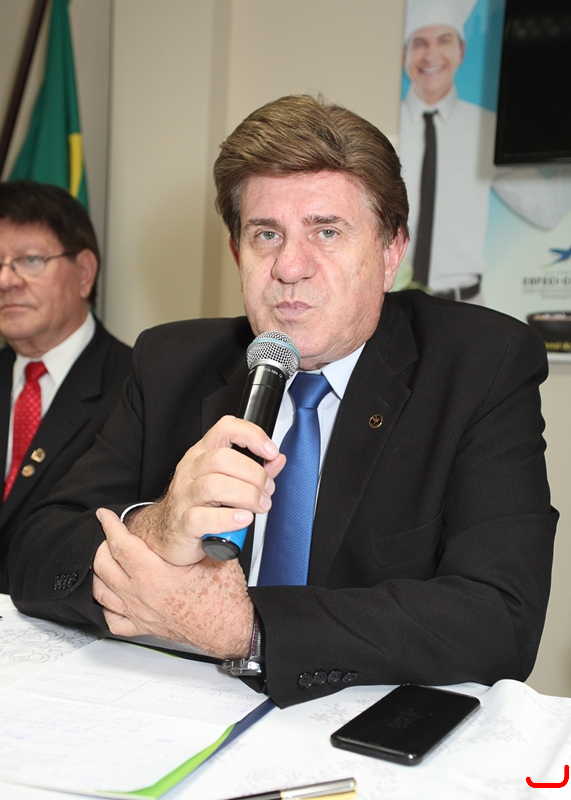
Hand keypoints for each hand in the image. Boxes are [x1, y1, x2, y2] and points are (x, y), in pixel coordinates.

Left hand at [93, 507, 252, 657]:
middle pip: (103, 566)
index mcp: (155, 576)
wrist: (229, 627)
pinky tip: (110, 595)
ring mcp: (139, 613)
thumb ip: (202, 534)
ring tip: (107, 559)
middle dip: (103, 545)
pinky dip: (105, 604)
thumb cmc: (224, 598)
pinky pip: (111, 618)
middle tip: (111, 534)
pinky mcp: (144, 627)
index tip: (105, 516)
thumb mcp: (214, 555)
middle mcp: (142, 595)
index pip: (120, 545)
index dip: (110, 526)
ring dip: (100, 572)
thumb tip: (200, 513)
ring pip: (101, 591)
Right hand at [128, 415, 285, 565]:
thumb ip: (254, 470)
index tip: (270, 452)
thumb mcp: (226, 481)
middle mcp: (191, 470)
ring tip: (259, 506)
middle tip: (266, 492)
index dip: (251, 435)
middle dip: (254, 475)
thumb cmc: (199, 505)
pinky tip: (243, 519)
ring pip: (215, 486)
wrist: (169, 534)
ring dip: (246, 496)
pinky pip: (204, 517)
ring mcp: (184, 496)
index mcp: (202, 454)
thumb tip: (277, 460)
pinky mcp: (183, 522)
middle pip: (223, 459)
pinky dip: (229, 518)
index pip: (225, 429)